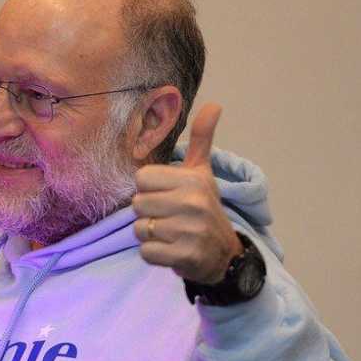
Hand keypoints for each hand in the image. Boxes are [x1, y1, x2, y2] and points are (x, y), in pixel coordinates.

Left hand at [132, 103, 241, 283]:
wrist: (223, 254)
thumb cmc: (205, 209)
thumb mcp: (203, 173)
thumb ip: (202, 139)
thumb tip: (214, 104)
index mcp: (192, 180)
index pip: (141, 179)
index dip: (150, 190)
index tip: (167, 196)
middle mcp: (192, 204)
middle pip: (137, 205)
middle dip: (148, 214)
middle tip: (170, 218)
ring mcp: (189, 231)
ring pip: (139, 229)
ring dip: (150, 235)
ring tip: (171, 234)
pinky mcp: (184, 256)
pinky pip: (146, 252)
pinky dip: (154, 254)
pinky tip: (171, 250)